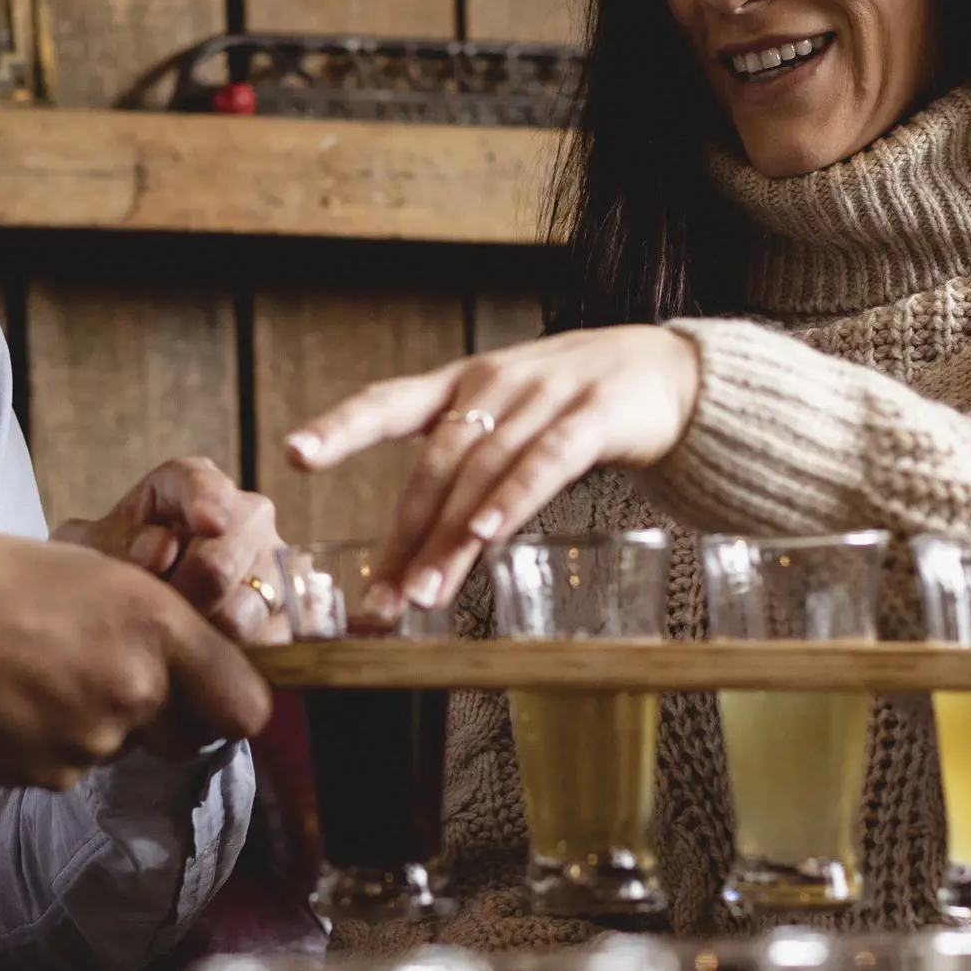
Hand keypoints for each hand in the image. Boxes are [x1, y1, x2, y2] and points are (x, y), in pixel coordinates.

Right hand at [0, 535, 273, 788]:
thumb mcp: (90, 568)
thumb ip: (155, 619)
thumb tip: (199, 661)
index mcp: (154, 625)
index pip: (247, 706)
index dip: (233, 701)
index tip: (215, 690)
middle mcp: (135, 690)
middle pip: (190, 733)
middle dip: (164, 711)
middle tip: (106, 669)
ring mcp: (92, 741)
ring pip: (127, 746)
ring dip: (101, 721)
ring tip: (42, 672)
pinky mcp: (50, 776)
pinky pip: (76, 766)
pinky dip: (56, 742)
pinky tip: (17, 701)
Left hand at [52, 455, 287, 640]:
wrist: (125, 614)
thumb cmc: (111, 569)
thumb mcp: (90, 549)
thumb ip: (115, 543)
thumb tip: (162, 550)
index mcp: (189, 489)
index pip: (202, 482)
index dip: (208, 500)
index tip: (209, 523)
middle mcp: (244, 519)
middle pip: (230, 554)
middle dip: (192, 589)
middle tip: (161, 612)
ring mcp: (270, 568)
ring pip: (251, 606)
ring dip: (209, 631)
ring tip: (178, 638)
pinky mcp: (284, 618)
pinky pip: (272, 642)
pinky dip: (237, 657)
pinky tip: (207, 659)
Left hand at [281, 325, 702, 611]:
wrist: (677, 372)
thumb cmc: (581, 405)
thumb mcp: (515, 420)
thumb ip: (468, 466)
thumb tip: (417, 545)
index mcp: (465, 383)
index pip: (390, 401)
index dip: (341, 426)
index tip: (293, 454)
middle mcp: (496, 383)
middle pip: (436, 463)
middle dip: (404, 534)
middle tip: (379, 598)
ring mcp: (547, 395)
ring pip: (483, 472)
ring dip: (449, 537)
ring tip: (423, 594)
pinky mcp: (596, 415)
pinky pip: (546, 462)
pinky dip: (511, 500)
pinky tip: (486, 537)